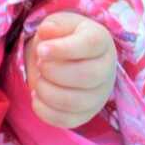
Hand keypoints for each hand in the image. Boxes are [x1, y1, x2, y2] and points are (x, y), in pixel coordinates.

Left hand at [24, 11, 115, 128]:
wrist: (67, 60)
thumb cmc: (63, 38)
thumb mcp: (58, 24)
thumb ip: (53, 25)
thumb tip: (46, 32)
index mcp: (101, 41)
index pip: (90, 44)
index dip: (63, 49)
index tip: (41, 50)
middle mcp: (106, 70)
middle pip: (86, 76)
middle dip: (53, 71)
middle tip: (41, 65)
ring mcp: (98, 96)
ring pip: (74, 102)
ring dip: (47, 91)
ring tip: (39, 80)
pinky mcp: (85, 115)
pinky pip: (66, 120)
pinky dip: (44, 110)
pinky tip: (37, 97)